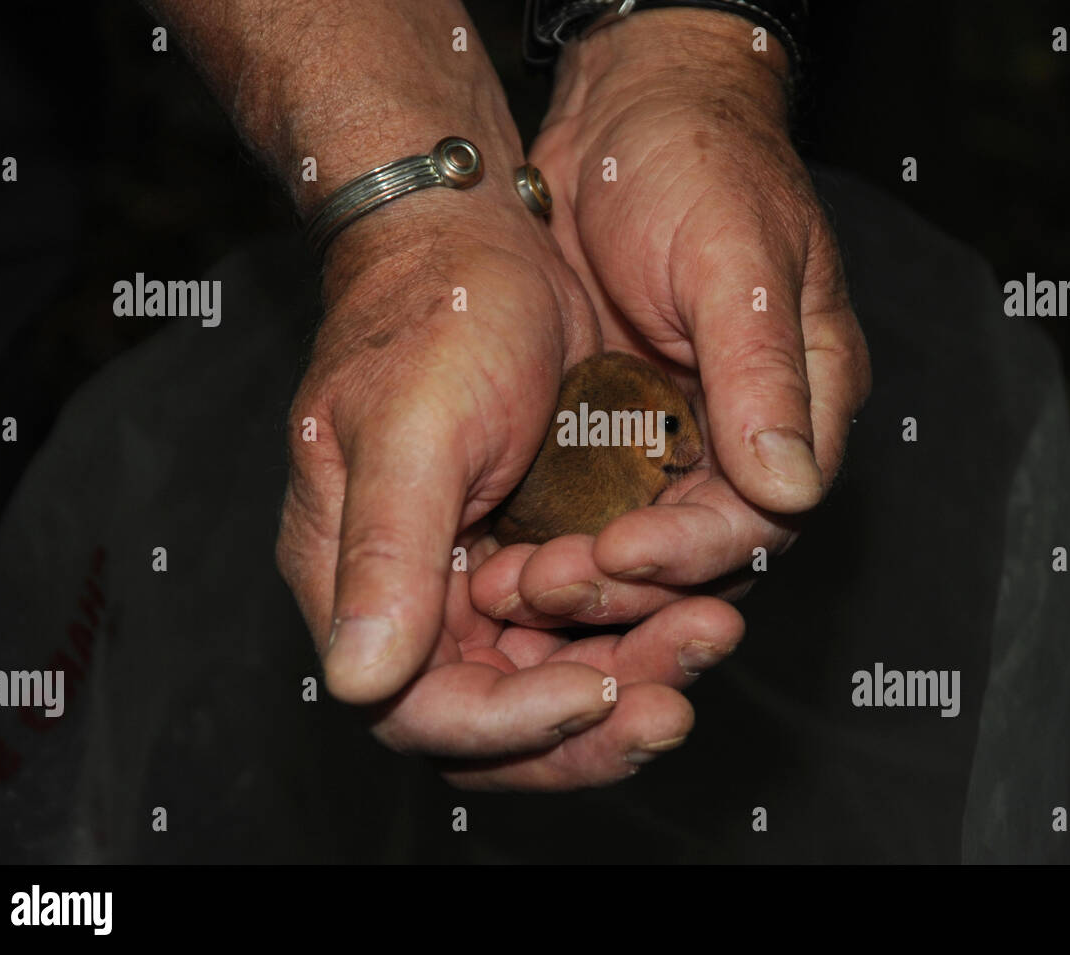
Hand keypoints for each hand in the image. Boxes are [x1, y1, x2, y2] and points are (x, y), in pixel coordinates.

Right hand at [276, 173, 743, 786]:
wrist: (484, 238)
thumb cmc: (431, 315)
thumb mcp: (410, 430)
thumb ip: (385, 554)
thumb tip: (359, 682)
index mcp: (358, 580)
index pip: (422, 709)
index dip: (511, 723)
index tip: (596, 690)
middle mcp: (418, 594)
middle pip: (501, 715)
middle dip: (591, 725)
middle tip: (673, 708)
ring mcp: (483, 574)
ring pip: (559, 676)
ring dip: (636, 672)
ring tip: (710, 635)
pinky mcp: (541, 544)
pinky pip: (597, 622)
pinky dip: (648, 623)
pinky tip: (704, 603)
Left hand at [472, 9, 870, 625]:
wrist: (623, 111)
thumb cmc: (697, 160)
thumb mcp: (735, 257)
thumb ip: (761, 371)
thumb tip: (791, 486)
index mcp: (803, 400)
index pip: (765, 512)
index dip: (693, 550)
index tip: (620, 553)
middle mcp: (746, 432)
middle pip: (701, 550)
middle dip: (628, 582)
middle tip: (545, 588)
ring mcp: (679, 434)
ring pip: (643, 542)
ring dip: (584, 576)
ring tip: (511, 588)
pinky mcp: (618, 428)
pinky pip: (592, 508)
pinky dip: (554, 538)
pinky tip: (502, 560)